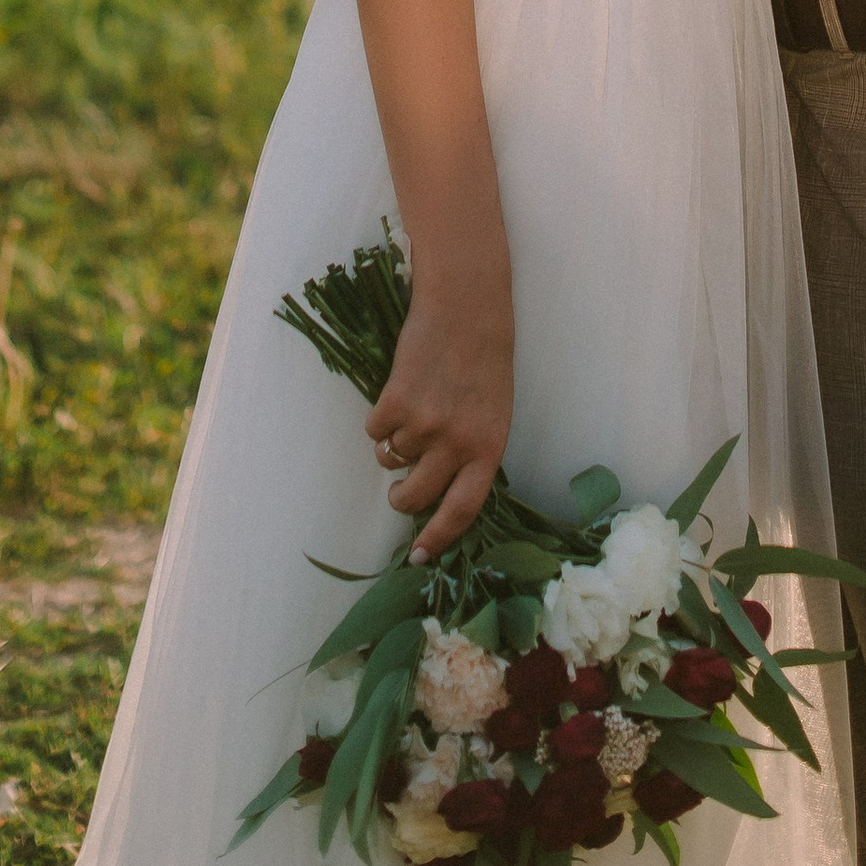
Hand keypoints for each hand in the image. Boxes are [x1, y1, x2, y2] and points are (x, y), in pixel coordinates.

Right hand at [366, 261, 513, 557]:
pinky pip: (374, 429)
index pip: (462, 511)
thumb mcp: (491, 413)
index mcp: (488, 448)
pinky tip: (399, 390)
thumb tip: (436, 491)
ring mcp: (425, 423)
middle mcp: (457, 443)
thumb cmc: (484, 361)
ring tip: (411, 409)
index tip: (418, 557)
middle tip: (399, 487)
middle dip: (401, 497)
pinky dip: (379, 417)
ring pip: (390, 459)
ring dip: (392, 444)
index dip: (437, 538)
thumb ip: (469, 453)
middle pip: (415, 497)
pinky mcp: (397, 401)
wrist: (468, 308)